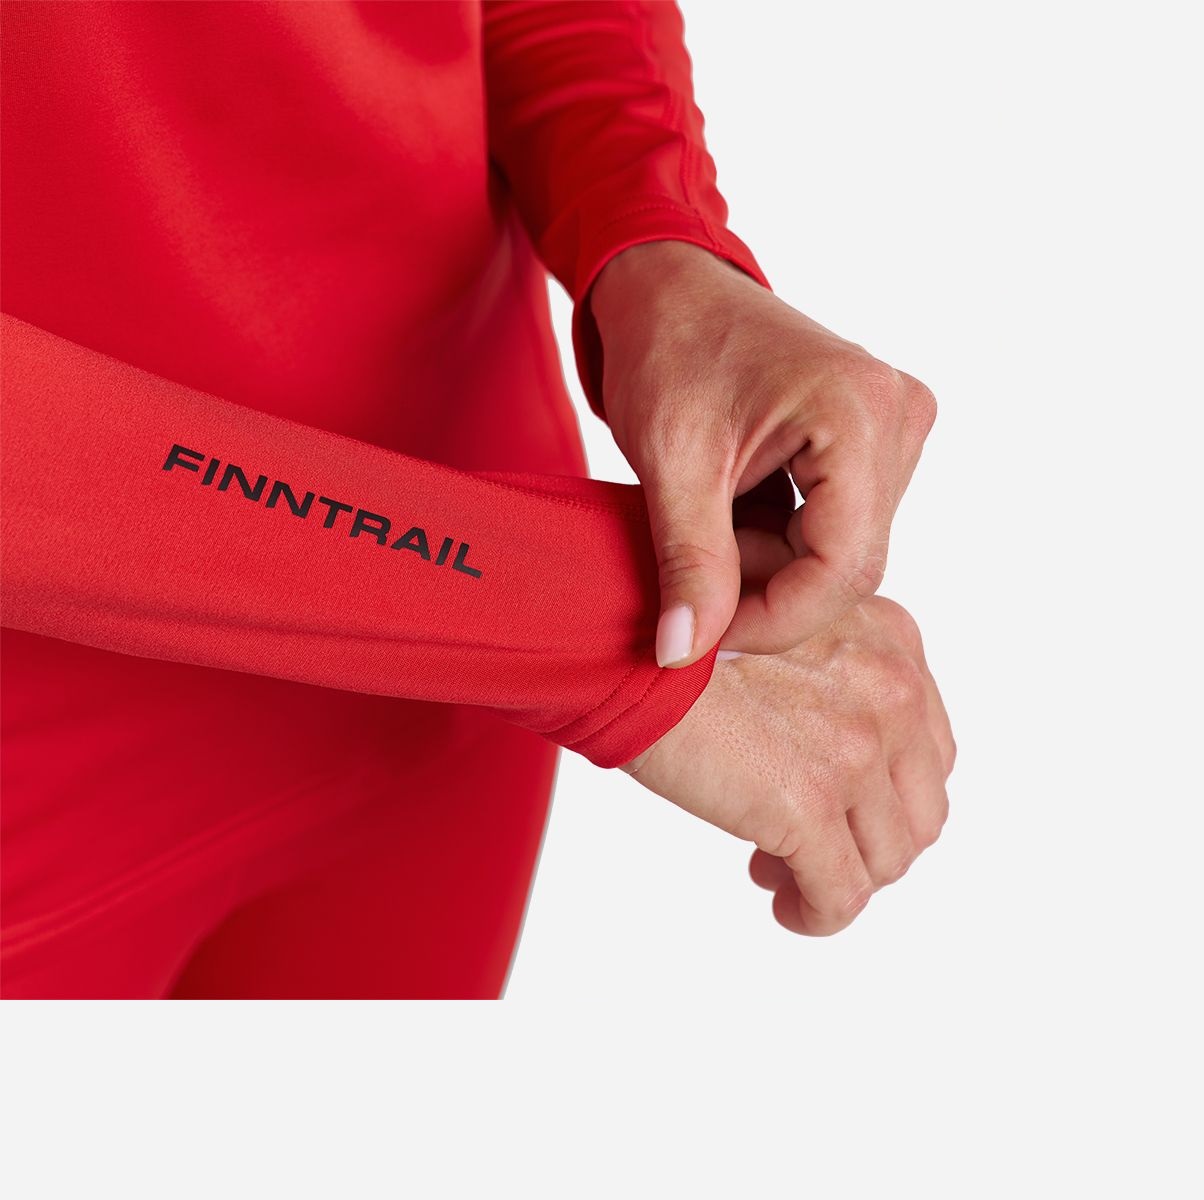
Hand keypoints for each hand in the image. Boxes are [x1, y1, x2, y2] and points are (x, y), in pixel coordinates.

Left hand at [588, 239, 937, 666]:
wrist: (672, 289)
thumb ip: (688, 563)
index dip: (774, 620)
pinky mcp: (877, 439)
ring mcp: (895, 426)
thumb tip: (682, 655)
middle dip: (769, 593)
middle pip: (850, 563)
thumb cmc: (668, 348)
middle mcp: (898, 415)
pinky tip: (735, 519)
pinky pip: (842, 525)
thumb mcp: (672, 464)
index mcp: (858, 412)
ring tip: (709, 533)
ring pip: (845, 551)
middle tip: (695, 586)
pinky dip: (783, 544)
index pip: (843, 567)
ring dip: (773, 568)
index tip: (707, 638)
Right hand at [619, 596, 954, 935]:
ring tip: (780, 871)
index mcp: (887, 639)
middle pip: (919, 807)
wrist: (624, 647)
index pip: (925, 746)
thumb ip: (830, 676)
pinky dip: (817, 914)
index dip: (880, 790)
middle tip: (808, 847)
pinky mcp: (810, 804)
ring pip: (888, 858)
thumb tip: (825, 761)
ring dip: (841, 877)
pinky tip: (786, 909)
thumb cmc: (680, 637)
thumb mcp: (783, 629)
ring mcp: (855, 751)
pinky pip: (841, 894)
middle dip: (868, 838)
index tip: (832, 803)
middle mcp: (888, 690)